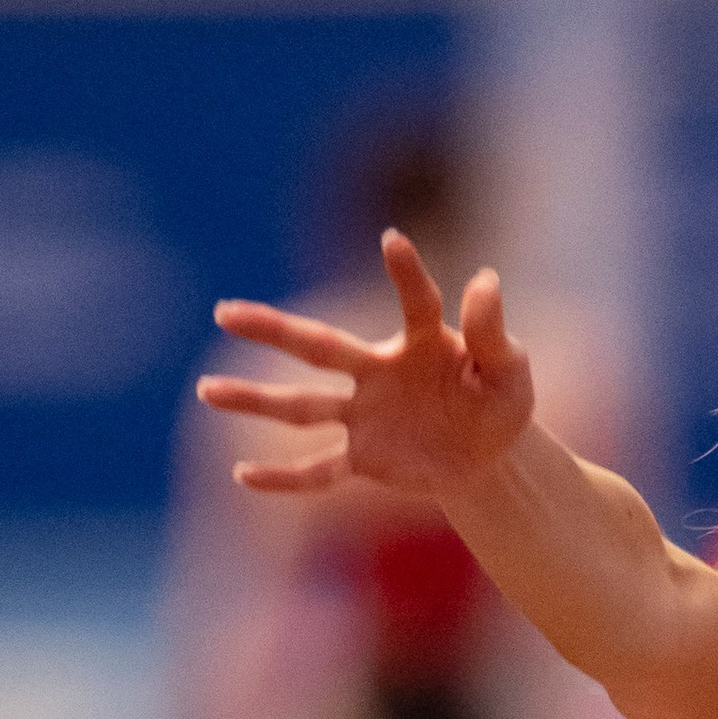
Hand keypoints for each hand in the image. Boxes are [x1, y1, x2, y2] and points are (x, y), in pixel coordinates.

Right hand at [196, 231, 532, 501]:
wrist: (489, 457)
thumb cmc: (498, 402)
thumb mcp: (511, 372)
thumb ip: (493, 332)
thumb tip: (485, 279)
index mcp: (422, 340)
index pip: (415, 302)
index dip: (406, 274)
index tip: (393, 241)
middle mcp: (379, 371)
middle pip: (320, 347)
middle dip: (273, 331)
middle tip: (224, 314)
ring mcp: (366, 415)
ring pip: (303, 408)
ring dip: (256, 401)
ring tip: (206, 391)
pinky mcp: (365, 458)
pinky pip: (320, 470)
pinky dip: (285, 477)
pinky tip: (243, 475)